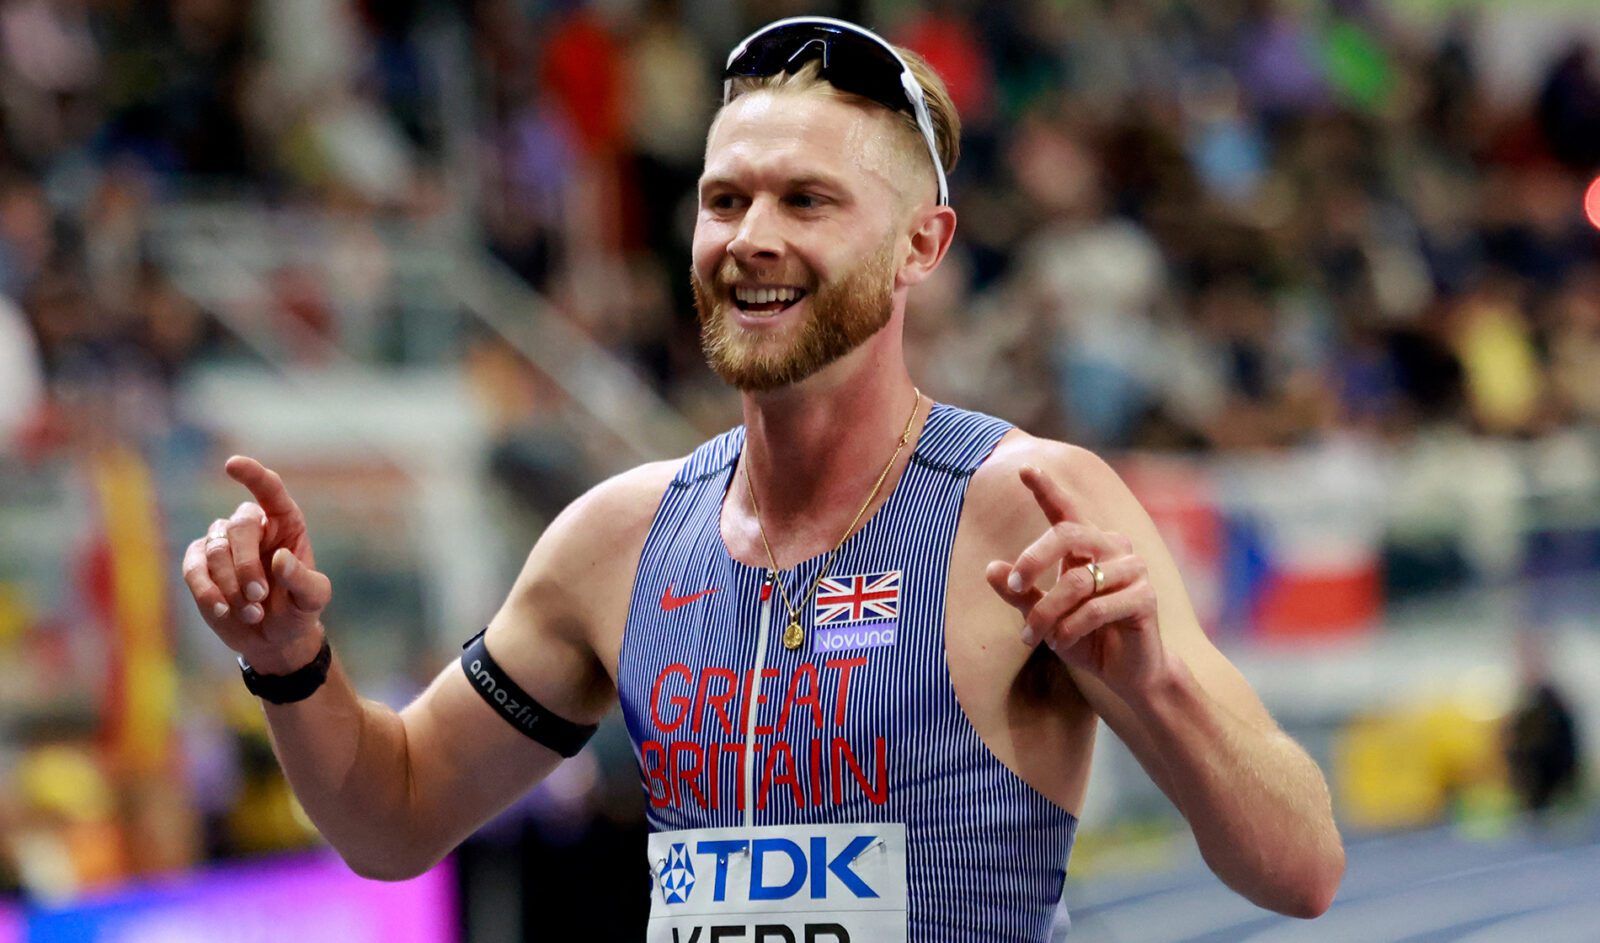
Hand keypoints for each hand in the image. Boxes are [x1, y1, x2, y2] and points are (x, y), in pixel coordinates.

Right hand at [181, 456, 332, 673]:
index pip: (269, 489)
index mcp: (285, 523)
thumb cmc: (298, 610)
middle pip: (239, 527)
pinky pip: (193, 569)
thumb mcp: (312, 599)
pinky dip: (207, 591)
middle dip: (246, 565)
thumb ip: (303, 580)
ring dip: (231, 586)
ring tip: (252, 613)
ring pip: (215, 550)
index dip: (252, 475)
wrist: (273, 639)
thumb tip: (280, 558)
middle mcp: (253, 527)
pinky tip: (223, 611)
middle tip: (259, 597)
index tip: (232, 464)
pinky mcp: (199, 565)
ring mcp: (222, 543)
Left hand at [985, 464, 1165, 697]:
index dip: (1046, 489)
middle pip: (1068, 535)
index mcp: (1088, 546)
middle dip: (1034, 558)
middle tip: (1016, 585)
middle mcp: (1113, 548)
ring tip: (1034, 637)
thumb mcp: (1044, 616)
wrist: (1128, 673)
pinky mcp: (1145, 597)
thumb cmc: (1084, 637)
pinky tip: (1060, 642)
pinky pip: (1096, 608)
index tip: (1025, 468)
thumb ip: (1021, 593)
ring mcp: (1134, 570)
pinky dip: (1070, 628)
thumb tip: (991, 568)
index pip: (1066, 511)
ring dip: (1048, 613)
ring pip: (1077, 582)